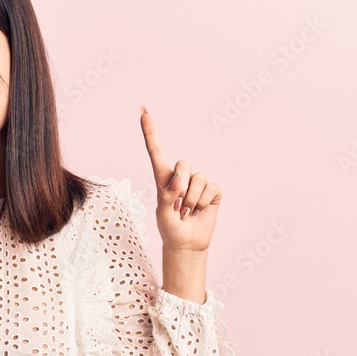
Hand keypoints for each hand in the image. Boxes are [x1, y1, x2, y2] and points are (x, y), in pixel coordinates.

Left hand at [139, 104, 221, 252]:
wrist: (187, 244)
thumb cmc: (170, 228)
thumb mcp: (162, 215)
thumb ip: (167, 197)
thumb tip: (177, 182)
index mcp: (163, 178)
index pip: (156, 151)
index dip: (150, 131)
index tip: (143, 111)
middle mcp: (181, 176)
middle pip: (183, 164)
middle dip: (181, 186)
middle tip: (177, 206)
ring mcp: (198, 183)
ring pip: (198, 178)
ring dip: (192, 199)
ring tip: (187, 211)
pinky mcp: (213, 191)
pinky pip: (211, 188)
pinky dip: (204, 202)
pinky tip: (200, 210)